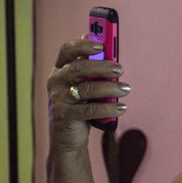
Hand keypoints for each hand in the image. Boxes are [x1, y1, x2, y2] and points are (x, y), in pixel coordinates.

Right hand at [47, 36, 130, 150]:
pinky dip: (108, 108)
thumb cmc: (80, 105)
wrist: (67, 137)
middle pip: (78, 68)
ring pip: (86, 89)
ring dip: (109, 88)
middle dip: (101, 67)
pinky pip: (89, 110)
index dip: (83, 45)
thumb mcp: (84, 85)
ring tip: (126, 89)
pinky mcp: (65, 116)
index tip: (101, 45)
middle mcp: (56, 82)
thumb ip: (92, 69)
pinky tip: (121, 108)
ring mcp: (58, 99)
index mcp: (60, 69)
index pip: (66, 50)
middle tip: (120, 69)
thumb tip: (107, 48)